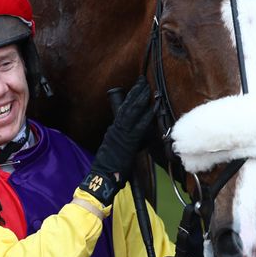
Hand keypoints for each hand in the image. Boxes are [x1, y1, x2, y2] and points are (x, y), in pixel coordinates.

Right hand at [81, 77, 154, 204]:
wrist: (102, 175)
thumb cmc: (109, 166)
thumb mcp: (114, 149)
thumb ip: (122, 140)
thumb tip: (134, 137)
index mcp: (113, 129)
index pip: (123, 110)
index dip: (131, 97)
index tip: (137, 88)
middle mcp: (116, 128)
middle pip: (127, 106)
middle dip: (136, 92)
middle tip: (142, 81)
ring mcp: (121, 133)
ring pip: (132, 112)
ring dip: (141, 99)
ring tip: (147, 88)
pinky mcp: (128, 141)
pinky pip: (139, 126)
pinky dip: (147, 116)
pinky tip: (153, 108)